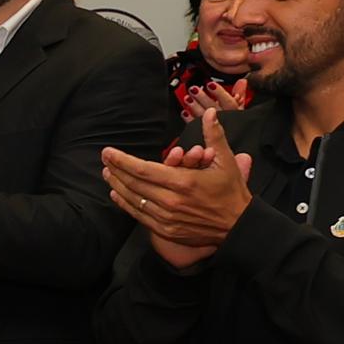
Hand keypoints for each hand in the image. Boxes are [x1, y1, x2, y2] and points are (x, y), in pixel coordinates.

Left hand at [103, 105, 255, 265]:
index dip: (122, 160)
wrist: (239, 226)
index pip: (143, 169)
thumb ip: (214, 135)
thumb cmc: (232, 193)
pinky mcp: (166, 230)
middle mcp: (170, 201)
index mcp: (183, 182)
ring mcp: (167, 218)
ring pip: (133, 200)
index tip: (108, 152)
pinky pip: (139, 216)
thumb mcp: (226, 161)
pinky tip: (117, 194)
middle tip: (104, 159)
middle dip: (115, 170)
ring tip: (107, 173)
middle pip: (133, 184)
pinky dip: (126, 204)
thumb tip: (210, 113)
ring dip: (117, 185)